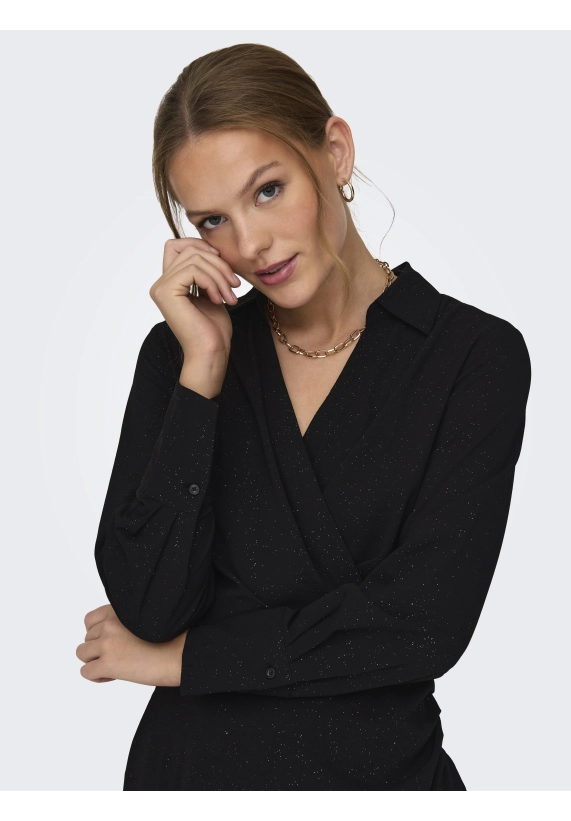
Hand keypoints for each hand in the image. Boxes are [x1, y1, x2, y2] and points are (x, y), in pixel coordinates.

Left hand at [76, 604, 186, 686]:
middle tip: (120, 656)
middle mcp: (109, 624)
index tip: (112, 642)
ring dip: (95, 661)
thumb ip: (123, 623)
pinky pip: (86, 672)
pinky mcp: (108, 664)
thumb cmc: (169, 639)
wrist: (179, 655)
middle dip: (99, 650)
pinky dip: (97, 676)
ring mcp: (107, 644)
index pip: (90, 620)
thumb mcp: (143, 620)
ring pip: (82, 653)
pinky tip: (113, 676)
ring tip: (115, 666)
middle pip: (87, 639)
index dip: (98, 634)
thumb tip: (109, 638)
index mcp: (118, 611)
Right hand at [150, 237, 241, 359]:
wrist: (210, 353)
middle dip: (218, 263)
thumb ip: (205, 271)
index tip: (222, 263)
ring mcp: (160, 287)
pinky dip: (212, 282)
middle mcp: (160, 284)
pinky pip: (193, 270)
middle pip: (190, 250)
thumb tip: (211, 248)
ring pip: (194, 258)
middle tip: (234, 285)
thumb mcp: (211, 292)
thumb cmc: (213, 329)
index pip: (177, 245)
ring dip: (219, 275)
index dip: (200, 245)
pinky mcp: (165, 292)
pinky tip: (219, 299)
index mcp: (169, 283)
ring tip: (230, 295)